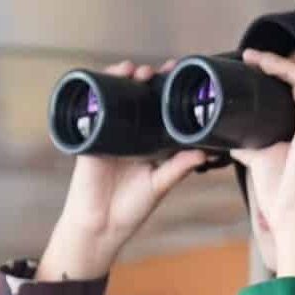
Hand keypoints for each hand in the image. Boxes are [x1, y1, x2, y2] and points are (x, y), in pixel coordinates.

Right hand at [37, 60, 207, 281]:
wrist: (100, 225)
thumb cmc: (131, 208)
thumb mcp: (160, 185)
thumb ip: (179, 168)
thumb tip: (204, 152)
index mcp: (150, 144)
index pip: (160, 111)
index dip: (168, 94)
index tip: (180, 78)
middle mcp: (130, 135)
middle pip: (138, 99)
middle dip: (147, 80)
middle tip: (161, 69)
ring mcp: (109, 134)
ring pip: (116, 100)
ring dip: (123, 80)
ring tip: (134, 70)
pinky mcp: (90, 138)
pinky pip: (91, 110)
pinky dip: (96, 93)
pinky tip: (104, 79)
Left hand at [235, 48, 294, 277]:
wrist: (290, 222)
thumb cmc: (281, 195)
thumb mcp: (258, 158)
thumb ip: (247, 142)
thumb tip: (224, 132)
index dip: (277, 71)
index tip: (249, 61)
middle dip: (280, 64)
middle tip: (251, 56)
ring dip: (294, 71)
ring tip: (265, 63)